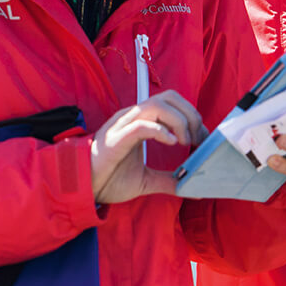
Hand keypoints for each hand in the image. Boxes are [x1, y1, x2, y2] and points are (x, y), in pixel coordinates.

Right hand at [90, 90, 206, 204]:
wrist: (82, 187)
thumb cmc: (109, 178)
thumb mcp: (146, 181)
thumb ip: (169, 181)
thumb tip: (193, 188)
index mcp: (140, 122)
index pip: (171, 104)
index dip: (192, 117)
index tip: (202, 139)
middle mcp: (132, 118)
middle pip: (168, 97)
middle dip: (189, 114)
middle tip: (197, 139)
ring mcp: (123, 125)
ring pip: (156, 105)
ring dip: (178, 121)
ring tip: (184, 142)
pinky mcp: (116, 139)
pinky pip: (141, 125)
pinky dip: (160, 130)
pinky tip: (172, 143)